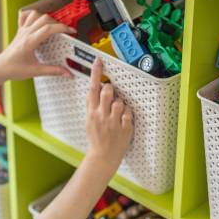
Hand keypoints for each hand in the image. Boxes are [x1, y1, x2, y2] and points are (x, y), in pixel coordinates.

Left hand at [0, 10, 74, 80]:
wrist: (0, 68)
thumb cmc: (13, 69)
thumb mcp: (35, 71)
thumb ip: (53, 71)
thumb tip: (66, 72)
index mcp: (30, 41)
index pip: (48, 29)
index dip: (62, 28)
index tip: (70, 31)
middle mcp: (26, 33)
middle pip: (44, 19)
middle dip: (57, 23)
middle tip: (64, 32)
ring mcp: (22, 30)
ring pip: (35, 15)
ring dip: (46, 18)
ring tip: (53, 26)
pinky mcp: (19, 31)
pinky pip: (25, 16)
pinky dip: (33, 15)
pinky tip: (38, 21)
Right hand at [85, 58, 133, 173]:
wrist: (102, 157)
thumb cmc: (96, 138)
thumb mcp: (89, 121)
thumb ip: (93, 105)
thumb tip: (99, 89)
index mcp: (91, 112)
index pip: (93, 89)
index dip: (96, 73)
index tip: (99, 61)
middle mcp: (101, 115)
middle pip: (108, 91)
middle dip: (111, 90)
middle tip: (111, 96)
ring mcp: (113, 122)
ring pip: (120, 102)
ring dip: (121, 104)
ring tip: (117, 113)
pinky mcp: (124, 128)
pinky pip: (129, 113)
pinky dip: (127, 115)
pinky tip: (123, 121)